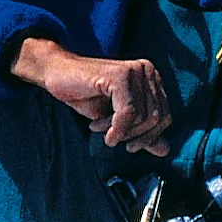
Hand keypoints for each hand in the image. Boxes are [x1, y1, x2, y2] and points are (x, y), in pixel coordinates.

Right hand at [11, 38, 172, 155]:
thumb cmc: (87, 95)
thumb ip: (142, 133)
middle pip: (156, 119)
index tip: (129, 145)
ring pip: (143, 117)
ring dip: (120, 131)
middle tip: (111, 137)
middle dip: (133, 136)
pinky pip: (128, 112)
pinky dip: (115, 127)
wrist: (56, 74)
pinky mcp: (120, 75)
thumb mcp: (118, 120)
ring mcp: (135, 70)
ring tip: (101, 128)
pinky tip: (98, 128)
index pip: (165, 117)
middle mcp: (147, 70)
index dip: (148, 137)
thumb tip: (165, 151)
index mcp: (152, 79)